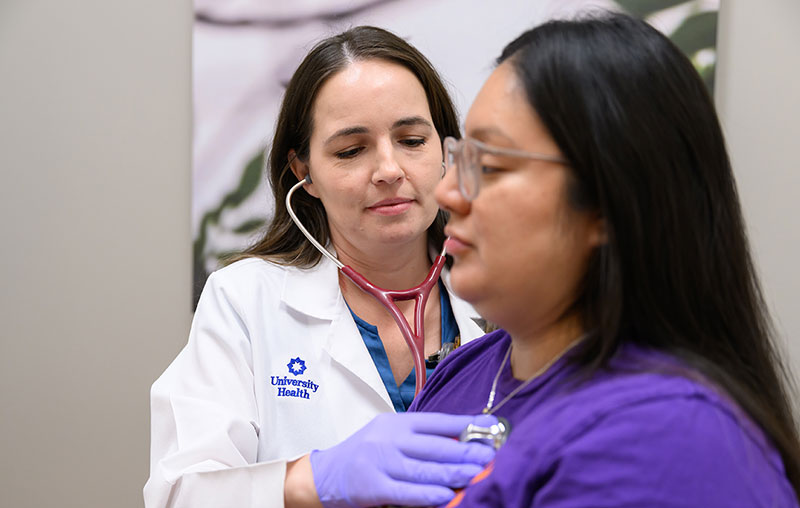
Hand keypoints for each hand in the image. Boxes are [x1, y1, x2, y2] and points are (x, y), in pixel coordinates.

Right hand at [309, 412, 495, 507]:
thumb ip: (419, 438)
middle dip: (466, 450)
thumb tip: (461, 440)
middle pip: (434, 445)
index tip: (490, 427)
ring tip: (476, 473)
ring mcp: (380, 463)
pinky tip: (448, 495)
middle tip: (490, 455)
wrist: (325, 474)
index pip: (437, 421)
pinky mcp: (373, 488)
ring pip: (423, 469)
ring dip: (453, 472)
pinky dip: (428, 495)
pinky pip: (406, 492)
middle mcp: (388, 439)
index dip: (465, 424)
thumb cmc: (364, 454)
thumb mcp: (389, 435)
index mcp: (396, 423)